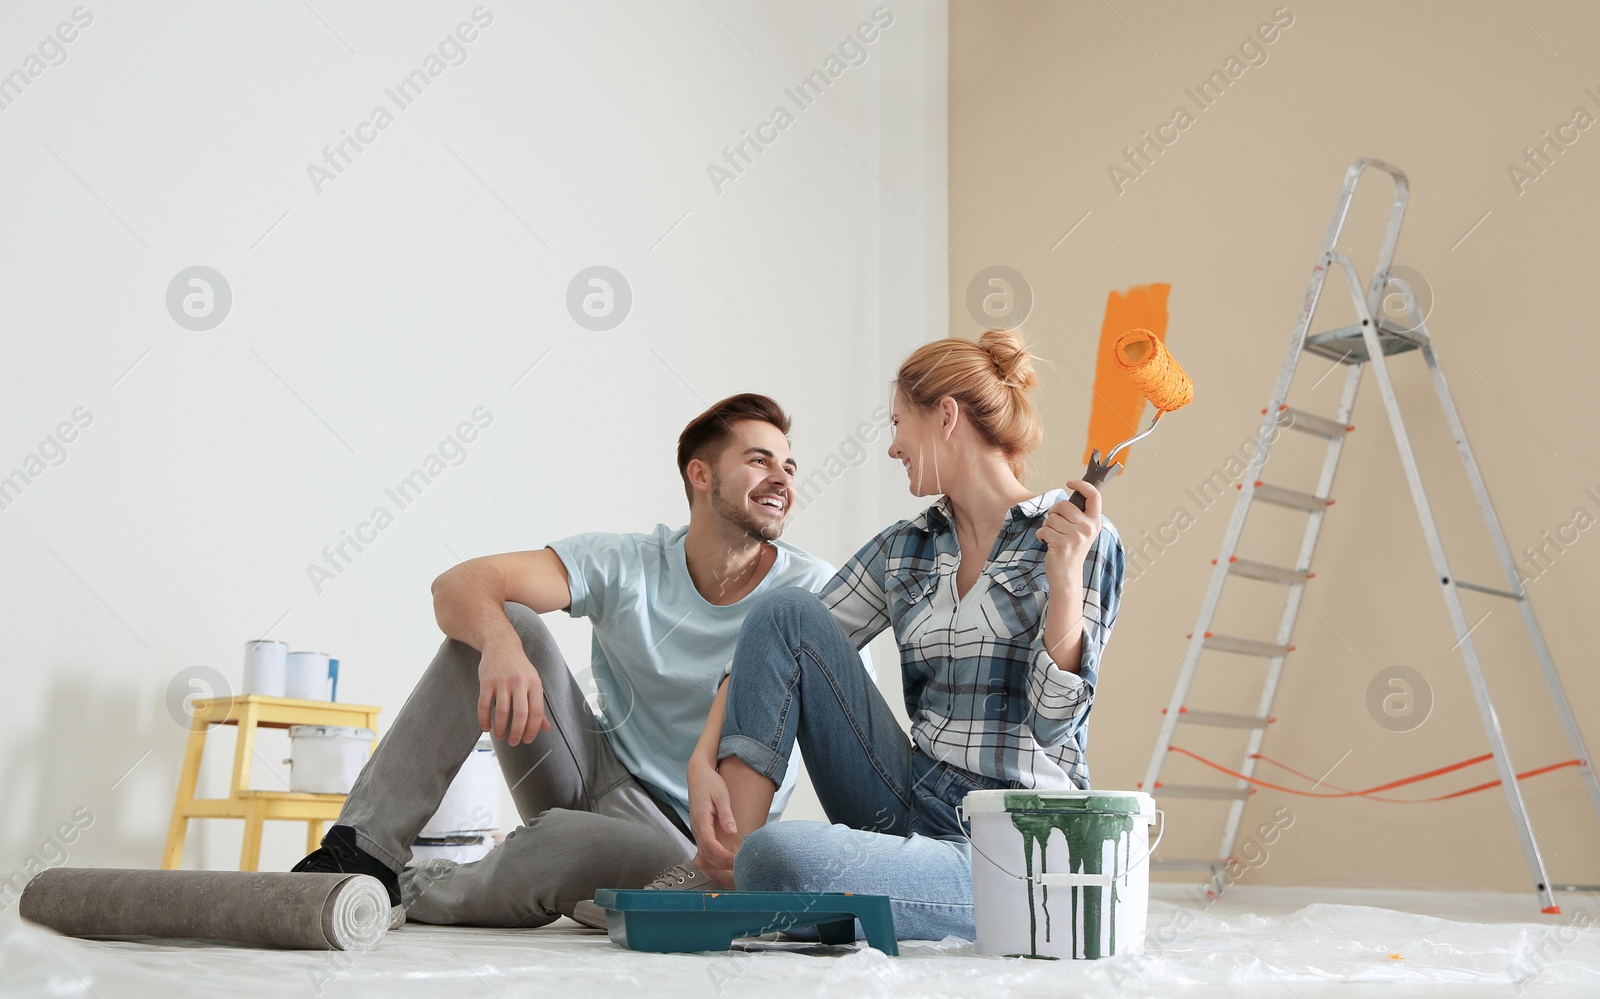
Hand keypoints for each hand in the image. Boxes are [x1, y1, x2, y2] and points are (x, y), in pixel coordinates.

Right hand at [476, 638, 550, 745]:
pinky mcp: (486, 682)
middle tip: (514, 742)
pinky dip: (484, 719)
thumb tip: (546, 728)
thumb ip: (539, 706)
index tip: (528, 739)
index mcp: (534, 683)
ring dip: (501, 728)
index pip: (536, 712)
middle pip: (520, 714)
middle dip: (517, 732)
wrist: (501, 645)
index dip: (532, 729)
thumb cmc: (520, 668)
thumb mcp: (534, 683)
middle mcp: (519, 682)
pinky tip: (486, 728)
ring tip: (501, 736)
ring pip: (501, 711)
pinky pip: (484, 705)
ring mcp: (502, 682)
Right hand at [688, 756, 738, 871]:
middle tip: (739, 866)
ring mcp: (696, 829)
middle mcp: (696, 827)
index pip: (709, 845)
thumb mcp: (721, 795)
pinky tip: (727, 856)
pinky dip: (715, 856)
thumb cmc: (710, 782)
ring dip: (719, 862)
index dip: (722, 856)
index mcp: (701, 819)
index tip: (735, 859)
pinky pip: (705, 848)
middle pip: (706, 853)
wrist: (698, 774)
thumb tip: (732, 831)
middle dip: (722, 863)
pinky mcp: (700, 829)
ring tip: (735, 864)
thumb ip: (726, 814)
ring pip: (704, 853)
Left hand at [1038, 478, 1101, 590]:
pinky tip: (1047, 543)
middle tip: (1056, 525)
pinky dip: (1041, 535)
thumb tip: (1075, 490)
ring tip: (1054, 537)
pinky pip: (1044, 530)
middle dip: (1054, 513)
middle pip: (1063, 505)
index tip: (1070, 483)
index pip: (1094, 496)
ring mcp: (1076, 536)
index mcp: (1095, 522)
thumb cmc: (1072, 550)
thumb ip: (1080, 515)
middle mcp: (1088, 528)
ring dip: (1047, 526)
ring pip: (1051, 518)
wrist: (1067, 575)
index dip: (1082, 485)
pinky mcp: (1063, 544)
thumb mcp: (1083, 531)